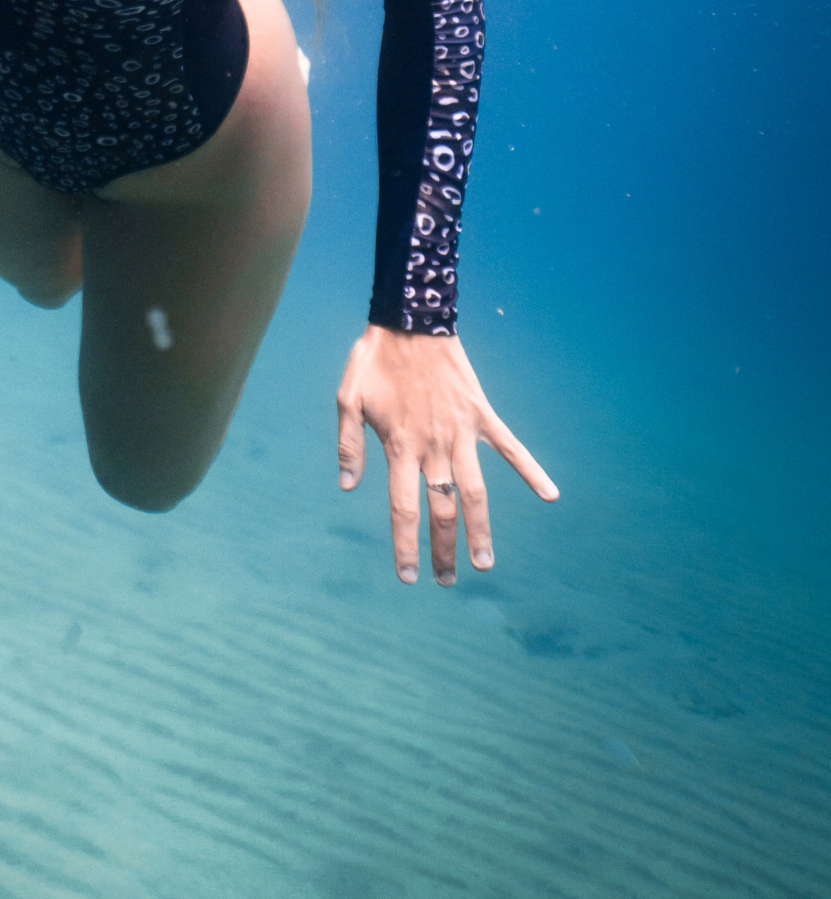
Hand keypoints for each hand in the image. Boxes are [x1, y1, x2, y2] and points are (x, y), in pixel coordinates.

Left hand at [335, 326, 556, 586]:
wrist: (409, 318)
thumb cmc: (373, 360)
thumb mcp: (347, 397)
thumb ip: (348, 443)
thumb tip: (347, 487)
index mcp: (398, 445)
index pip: (403, 508)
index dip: (405, 545)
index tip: (408, 577)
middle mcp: (432, 445)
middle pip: (441, 509)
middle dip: (443, 549)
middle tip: (448, 579)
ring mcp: (460, 431)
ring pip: (474, 491)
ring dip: (480, 528)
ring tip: (485, 562)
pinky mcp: (480, 414)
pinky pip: (510, 447)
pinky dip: (531, 469)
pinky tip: (550, 494)